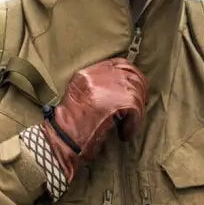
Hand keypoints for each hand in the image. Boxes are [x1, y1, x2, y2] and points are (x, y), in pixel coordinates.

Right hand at [41, 57, 148, 179]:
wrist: (62, 141)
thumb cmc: (70, 126)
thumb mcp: (80, 97)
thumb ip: (99, 88)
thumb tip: (124, 88)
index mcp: (86, 73)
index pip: (117, 63)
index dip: (132, 73)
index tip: (137, 86)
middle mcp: (95, 77)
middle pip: (130, 75)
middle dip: (140, 90)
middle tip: (141, 105)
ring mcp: (104, 89)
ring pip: (134, 93)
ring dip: (137, 111)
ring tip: (129, 125)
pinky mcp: (112, 104)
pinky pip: (135, 109)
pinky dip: (133, 124)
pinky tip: (124, 134)